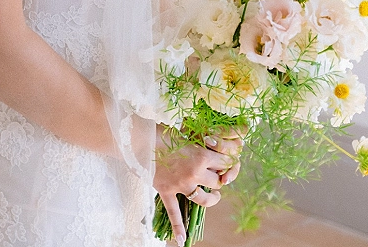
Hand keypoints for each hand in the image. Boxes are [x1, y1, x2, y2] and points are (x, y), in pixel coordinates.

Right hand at [153, 127, 242, 245]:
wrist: (141, 139)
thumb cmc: (163, 132)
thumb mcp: (186, 134)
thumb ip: (199, 145)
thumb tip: (208, 147)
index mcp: (201, 156)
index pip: (225, 163)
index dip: (227, 162)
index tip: (225, 160)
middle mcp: (194, 173)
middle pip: (217, 182)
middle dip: (219, 178)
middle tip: (216, 175)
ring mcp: (181, 185)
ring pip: (203, 199)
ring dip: (212, 199)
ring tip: (214, 197)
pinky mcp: (167, 192)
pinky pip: (174, 213)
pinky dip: (178, 227)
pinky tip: (182, 239)